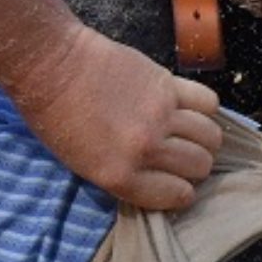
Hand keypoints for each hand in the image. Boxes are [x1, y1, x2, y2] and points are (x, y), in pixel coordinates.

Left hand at [13, 25, 221, 211]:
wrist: (51, 66)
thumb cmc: (55, 117)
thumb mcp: (82, 165)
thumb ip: (124, 176)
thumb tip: (160, 179)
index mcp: (120, 175)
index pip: (177, 195)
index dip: (180, 191)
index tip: (177, 184)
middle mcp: (145, 148)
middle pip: (199, 166)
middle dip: (195, 166)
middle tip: (183, 156)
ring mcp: (160, 114)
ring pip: (210, 136)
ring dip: (205, 139)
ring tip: (191, 134)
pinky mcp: (166, 83)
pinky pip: (208, 102)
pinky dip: (206, 108)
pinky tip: (191, 108)